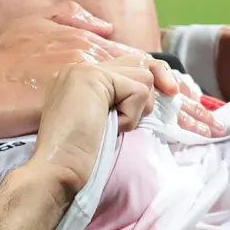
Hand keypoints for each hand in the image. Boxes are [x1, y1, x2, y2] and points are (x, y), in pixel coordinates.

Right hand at [0, 2, 218, 139]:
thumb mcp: (27, 29)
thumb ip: (66, 19)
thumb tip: (104, 27)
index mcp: (81, 37)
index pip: (134, 58)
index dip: (162, 79)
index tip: (184, 97)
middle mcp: (90, 46)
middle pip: (151, 69)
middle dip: (182, 97)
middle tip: (208, 118)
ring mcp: (89, 66)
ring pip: (149, 83)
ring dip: (178, 109)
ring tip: (204, 129)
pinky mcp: (84, 85)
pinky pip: (131, 95)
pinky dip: (152, 111)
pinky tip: (170, 127)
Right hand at [26, 55, 164, 195]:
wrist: (59, 168)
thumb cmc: (81, 155)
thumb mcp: (105, 121)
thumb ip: (117, 101)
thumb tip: (156, 91)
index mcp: (79, 79)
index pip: (126, 65)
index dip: (151, 78)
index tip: (171, 90)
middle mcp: (79, 68)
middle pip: (138, 62)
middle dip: (156, 85)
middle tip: (169, 96)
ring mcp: (84, 70)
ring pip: (142, 76)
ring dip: (136, 109)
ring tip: (115, 126)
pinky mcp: (94, 77)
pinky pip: (137, 91)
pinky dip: (131, 115)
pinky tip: (112, 127)